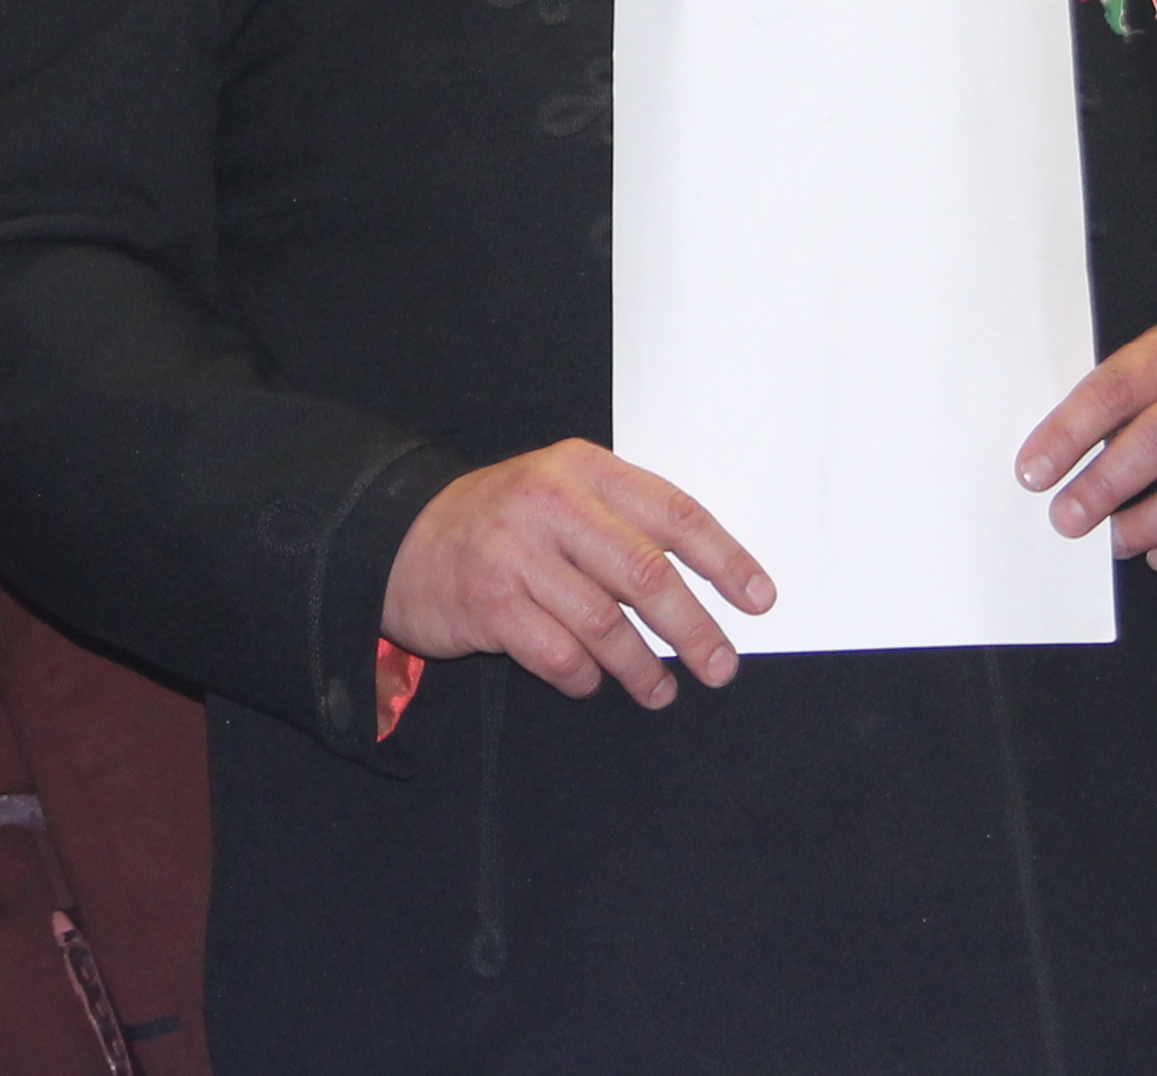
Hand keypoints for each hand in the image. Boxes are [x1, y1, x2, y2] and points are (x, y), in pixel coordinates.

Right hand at [381, 440, 774, 710]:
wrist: (398, 539)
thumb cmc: (501, 524)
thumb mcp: (560, 494)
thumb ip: (622, 523)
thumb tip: (705, 583)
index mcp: (582, 467)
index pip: (672, 511)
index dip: (724, 558)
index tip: (758, 599)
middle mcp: (550, 502)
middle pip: (644, 572)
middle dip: (692, 628)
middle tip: (720, 666)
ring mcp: (515, 553)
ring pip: (605, 623)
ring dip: (642, 667)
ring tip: (660, 690)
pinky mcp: (489, 603)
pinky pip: (559, 655)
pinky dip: (584, 678)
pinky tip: (590, 683)